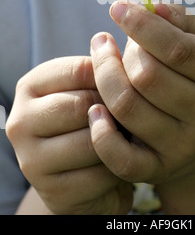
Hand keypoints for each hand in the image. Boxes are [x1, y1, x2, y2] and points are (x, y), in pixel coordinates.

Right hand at [6, 56, 132, 214]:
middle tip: (132, 114)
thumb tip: (110, 42)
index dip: (113, 77)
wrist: (86, 178)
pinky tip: (119, 162)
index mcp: (30, 86)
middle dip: (114, 111)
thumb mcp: (91, 89)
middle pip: (83, 106)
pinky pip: (99, 175)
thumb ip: (101, 69)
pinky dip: (118, 168)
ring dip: (118, 141)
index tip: (128, 84)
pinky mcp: (52, 192)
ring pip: (91, 141)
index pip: (80, 69)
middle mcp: (21, 121)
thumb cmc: (93, 121)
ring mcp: (31, 160)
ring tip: (127, 136)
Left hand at [89, 2, 194, 185]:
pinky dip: (99, 130)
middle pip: (147, 76)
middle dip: (123, 53)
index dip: (142, 25)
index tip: (117, 8)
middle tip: (115, 44)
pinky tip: (95, 107)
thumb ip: (180, 21)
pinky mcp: (158, 170)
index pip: (178, 49)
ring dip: (104, 77)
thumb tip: (151, 6)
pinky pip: (118, 156)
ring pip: (126, 107)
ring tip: (102, 61)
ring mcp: (185, 147)